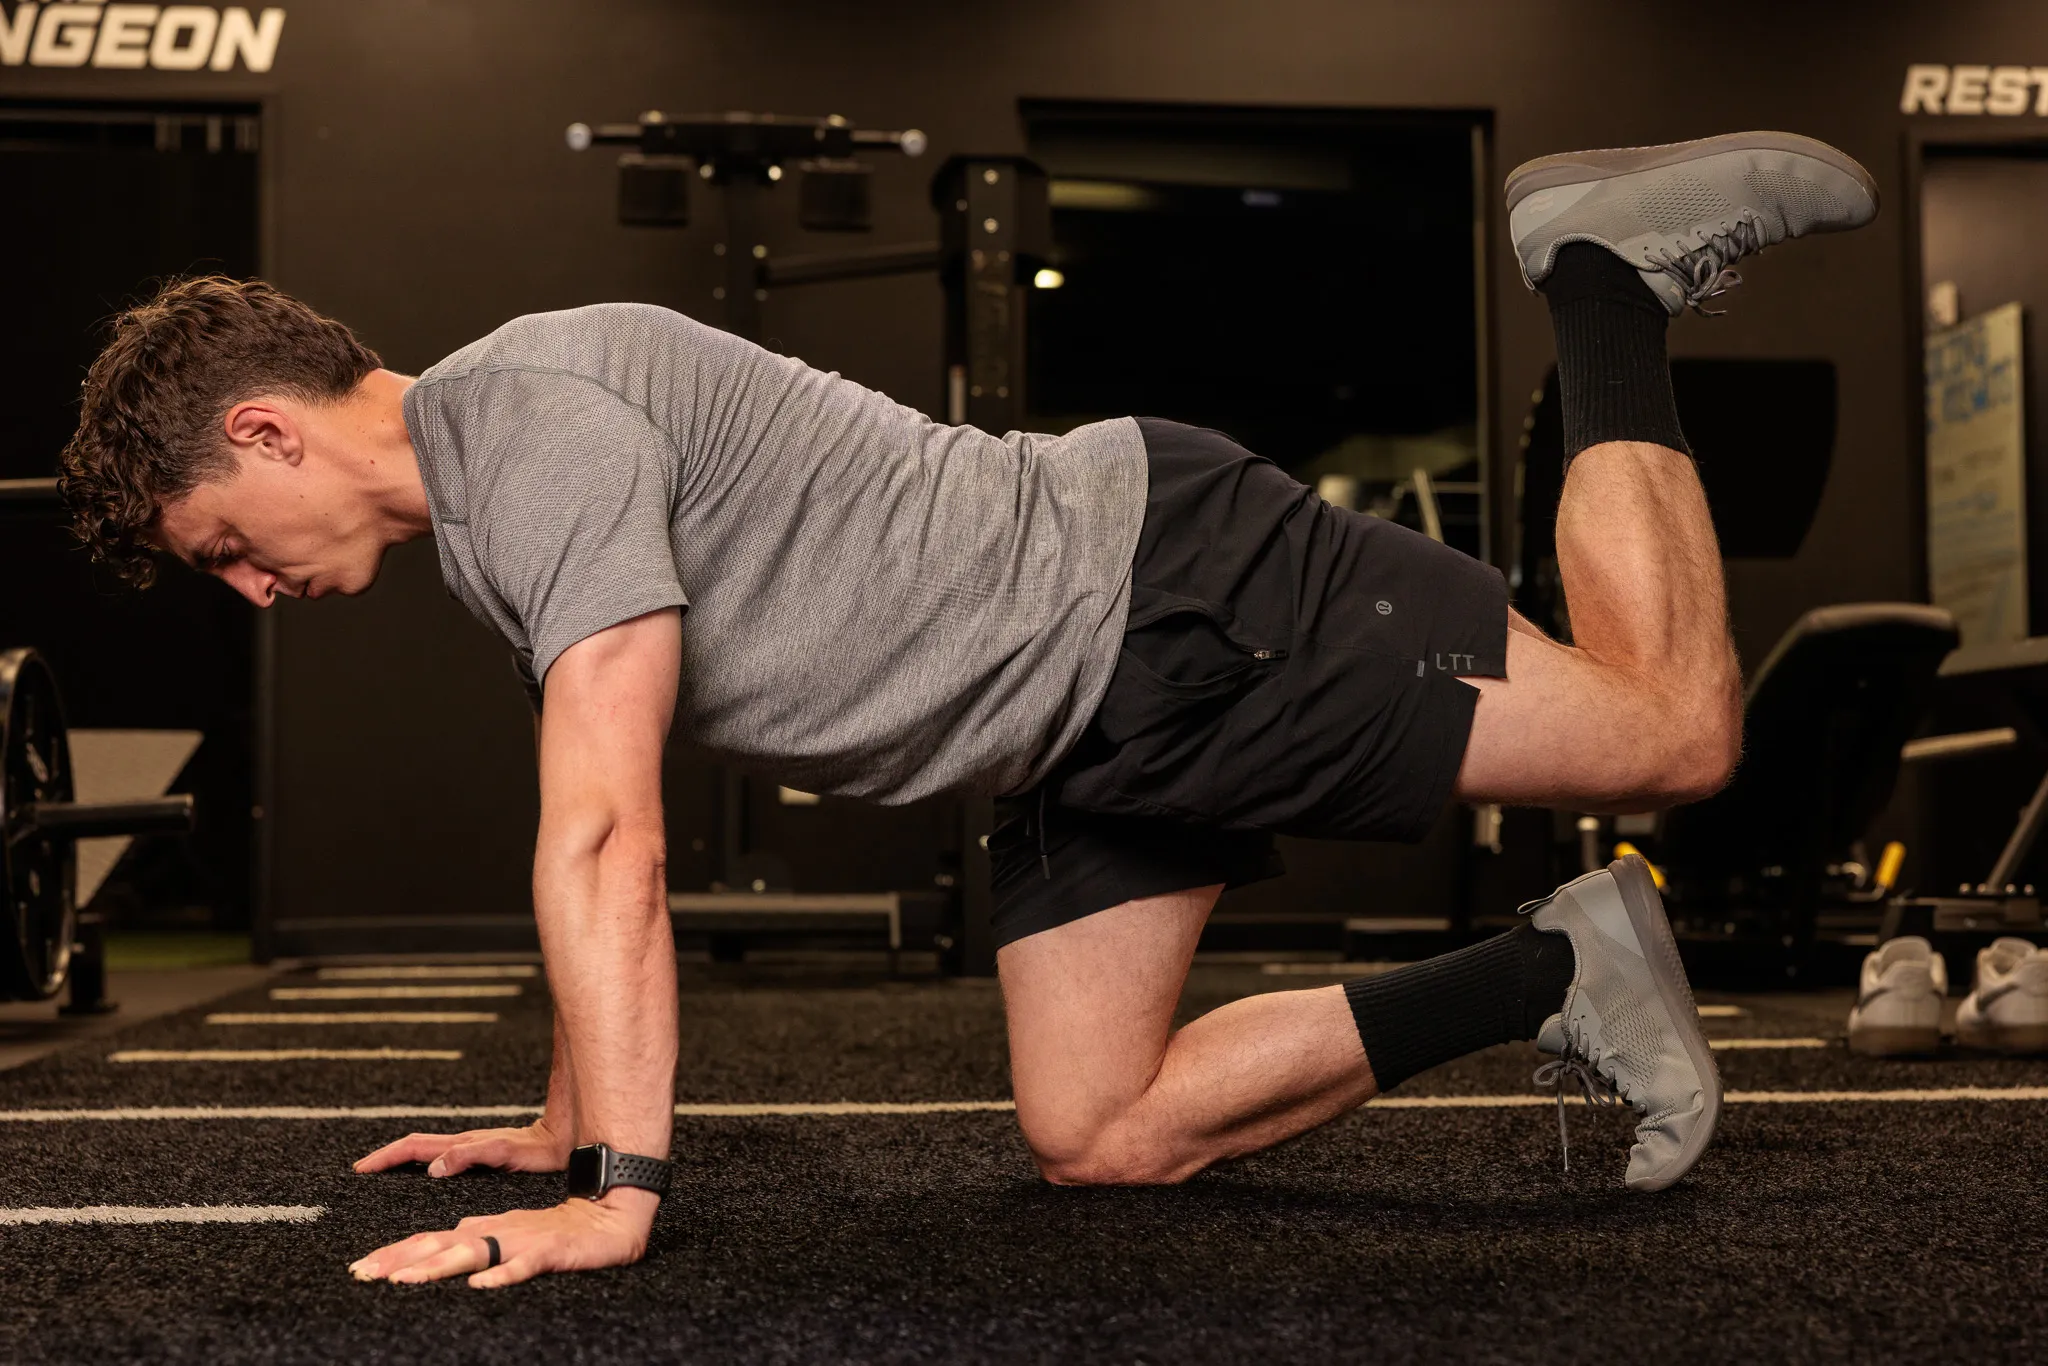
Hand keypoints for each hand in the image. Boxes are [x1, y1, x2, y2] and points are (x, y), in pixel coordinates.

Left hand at [349, 1190, 657, 1288]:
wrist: (611, 1217)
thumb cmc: (560, 1231)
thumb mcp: (511, 1232)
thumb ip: (479, 1234)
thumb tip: (443, 1237)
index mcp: (485, 1228)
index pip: (431, 1239)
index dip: (395, 1252)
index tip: (360, 1268)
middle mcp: (496, 1231)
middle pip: (440, 1244)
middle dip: (399, 1258)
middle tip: (363, 1274)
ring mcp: (522, 1240)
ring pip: (473, 1252)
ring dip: (436, 1266)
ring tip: (405, 1280)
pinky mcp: (550, 1251)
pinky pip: (523, 1266)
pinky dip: (501, 1274)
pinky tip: (480, 1285)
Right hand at [352, 1119, 570, 1177]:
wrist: (562, 1140)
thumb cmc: (538, 1149)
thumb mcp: (504, 1152)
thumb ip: (470, 1156)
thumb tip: (433, 1168)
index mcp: (462, 1144)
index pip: (414, 1147)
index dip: (387, 1157)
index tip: (362, 1168)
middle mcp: (461, 1145)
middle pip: (414, 1147)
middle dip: (386, 1157)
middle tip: (361, 1171)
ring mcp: (469, 1149)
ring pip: (426, 1152)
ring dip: (400, 1160)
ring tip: (380, 1174)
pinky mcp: (479, 1156)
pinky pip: (441, 1159)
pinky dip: (422, 1165)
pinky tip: (420, 1176)